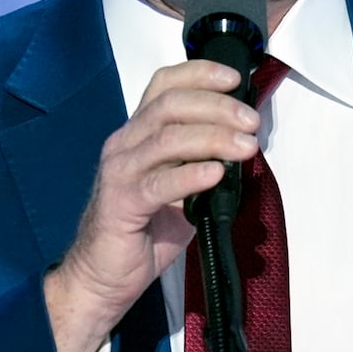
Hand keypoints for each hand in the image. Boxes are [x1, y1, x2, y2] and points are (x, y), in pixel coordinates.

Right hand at [44, 59, 259, 351]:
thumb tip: (246, 144)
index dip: (199, 74)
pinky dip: (190, 175)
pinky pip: (158, 183)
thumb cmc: (144, 232)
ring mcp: (119, 172)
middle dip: (217, 107)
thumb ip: (204, 161)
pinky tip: (216, 174)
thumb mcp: (181, 187)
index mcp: (138, 133)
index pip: (164, 85)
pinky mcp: (120, 203)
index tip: (235, 79)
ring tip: (245, 147)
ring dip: (212, 137)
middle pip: (170, 105)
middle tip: (250, 121)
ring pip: (166, 138)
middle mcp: (125, 144)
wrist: (102, 277)